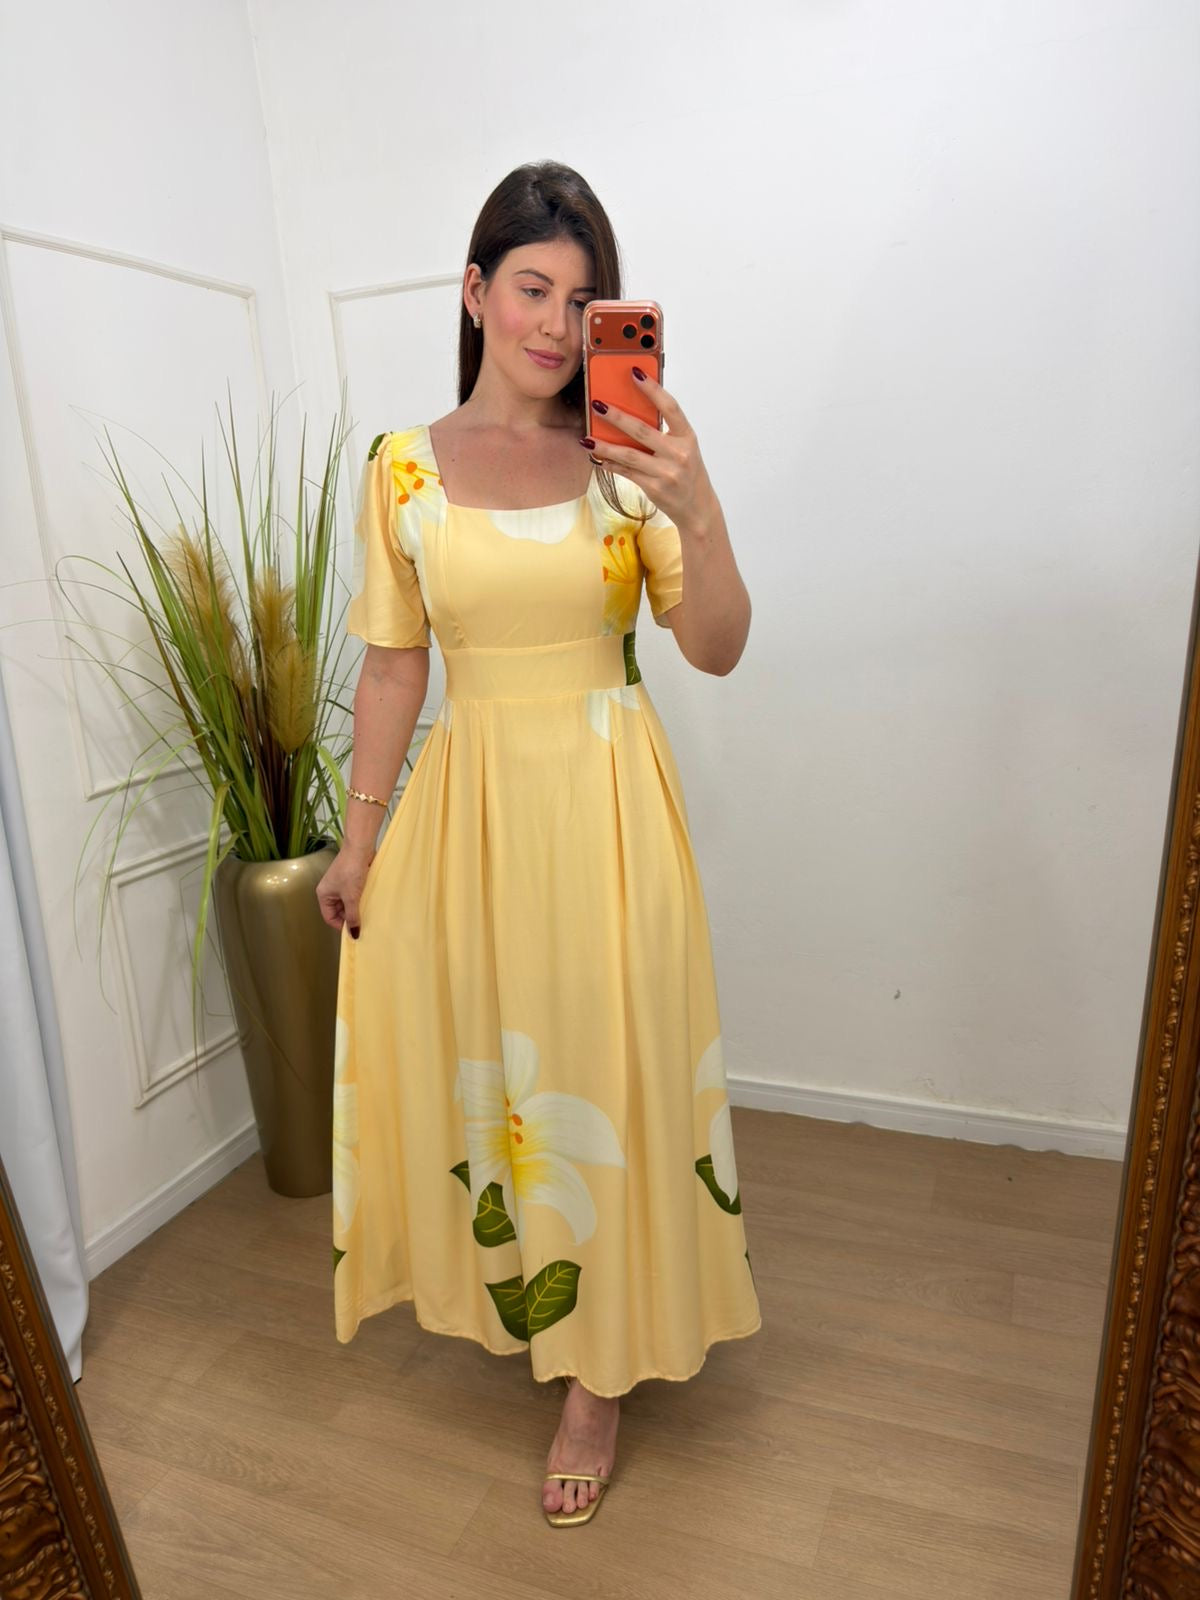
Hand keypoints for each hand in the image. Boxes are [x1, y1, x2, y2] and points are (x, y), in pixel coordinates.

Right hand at [316, 844, 375, 937]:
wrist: (360, 848)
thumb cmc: (351, 871)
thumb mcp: (351, 897)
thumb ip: (352, 916)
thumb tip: (354, 934)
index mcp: (324, 894)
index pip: (329, 917)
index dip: (340, 925)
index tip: (354, 932)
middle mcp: (330, 890)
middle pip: (338, 911)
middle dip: (349, 917)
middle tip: (363, 924)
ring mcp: (340, 884)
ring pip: (347, 903)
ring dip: (356, 908)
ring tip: (367, 914)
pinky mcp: (351, 879)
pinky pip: (354, 895)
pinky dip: (360, 900)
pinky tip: (369, 903)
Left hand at [582, 370, 717, 527]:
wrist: (697, 507)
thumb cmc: (687, 472)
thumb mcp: (684, 448)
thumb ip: (664, 432)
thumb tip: (632, 411)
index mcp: (687, 437)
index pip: (670, 407)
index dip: (652, 389)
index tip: (634, 372)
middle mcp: (679, 454)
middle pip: (642, 430)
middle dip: (617, 417)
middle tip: (597, 404)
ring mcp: (666, 472)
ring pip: (629, 455)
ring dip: (605, 445)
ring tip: (586, 438)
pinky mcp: (654, 488)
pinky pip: (627, 472)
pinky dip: (610, 464)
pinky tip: (597, 457)